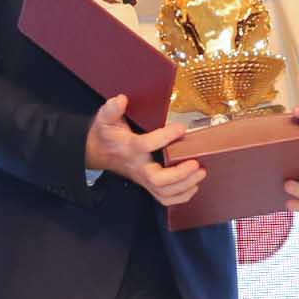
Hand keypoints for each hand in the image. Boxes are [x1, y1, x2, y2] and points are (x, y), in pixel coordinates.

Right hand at [81, 93, 207, 211]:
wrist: (98, 153)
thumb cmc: (107, 135)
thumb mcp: (105, 119)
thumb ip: (112, 109)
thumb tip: (121, 99)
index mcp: (129, 148)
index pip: (145, 145)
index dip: (164, 137)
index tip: (182, 128)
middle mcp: (137, 166)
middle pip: (157, 179)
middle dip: (179, 174)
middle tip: (196, 163)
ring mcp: (143, 178)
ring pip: (164, 191)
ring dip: (185, 185)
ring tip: (200, 172)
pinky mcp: (148, 184)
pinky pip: (164, 198)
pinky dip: (181, 196)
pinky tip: (193, 186)